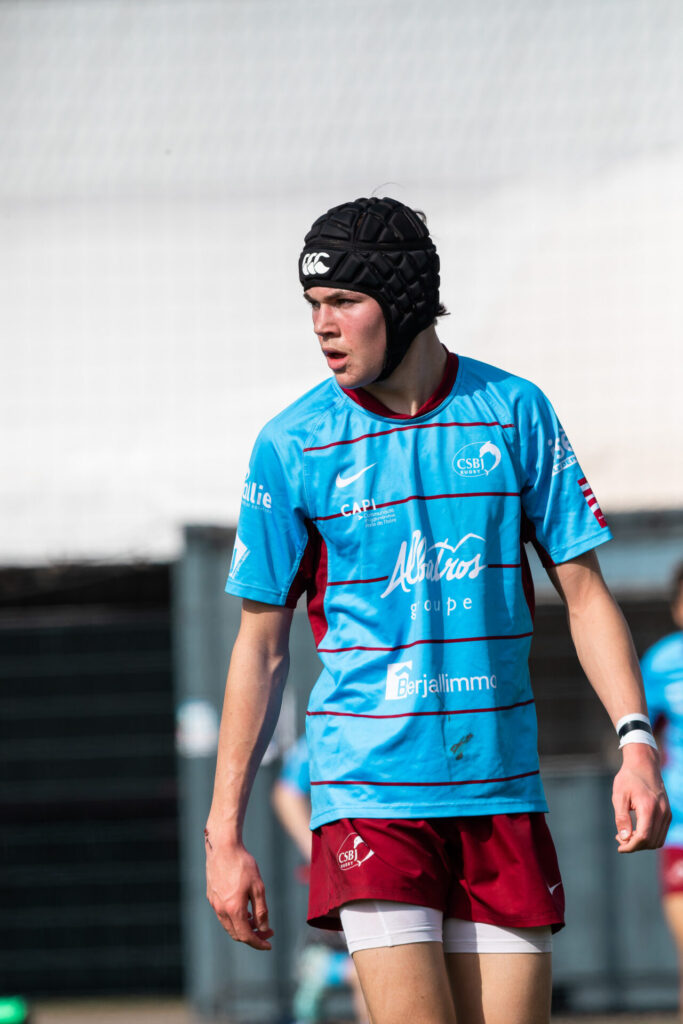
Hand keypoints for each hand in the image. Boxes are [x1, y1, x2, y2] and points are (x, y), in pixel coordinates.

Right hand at [205, 827, 273, 949]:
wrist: (223, 847)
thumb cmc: (243, 865)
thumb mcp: (258, 887)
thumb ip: (261, 911)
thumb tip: (264, 929)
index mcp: (233, 909)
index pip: (246, 936)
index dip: (259, 943)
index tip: (269, 944)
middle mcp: (221, 910)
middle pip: (237, 934)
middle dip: (253, 936)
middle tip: (267, 931)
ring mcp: (214, 903)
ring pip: (229, 925)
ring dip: (243, 927)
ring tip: (257, 920)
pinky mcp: (211, 896)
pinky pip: (223, 915)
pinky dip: (235, 919)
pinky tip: (244, 909)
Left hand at [612, 744, 670, 852]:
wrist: (644, 765)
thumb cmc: (629, 779)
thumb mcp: (619, 796)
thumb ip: (622, 818)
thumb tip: (624, 838)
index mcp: (649, 808)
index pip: (644, 837)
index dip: (631, 846)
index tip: (619, 846)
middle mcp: (662, 813)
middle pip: (651, 842)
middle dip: (635, 846)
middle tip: (619, 838)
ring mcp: (667, 814)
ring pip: (658, 841)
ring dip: (642, 843)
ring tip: (626, 835)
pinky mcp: (668, 814)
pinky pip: (661, 834)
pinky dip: (650, 838)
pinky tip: (636, 831)